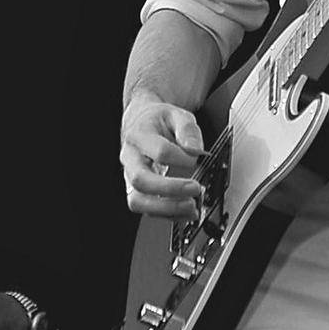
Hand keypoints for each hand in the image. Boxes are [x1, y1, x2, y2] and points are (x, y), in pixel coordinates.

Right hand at [120, 92, 205, 217]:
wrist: (141, 123)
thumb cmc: (158, 121)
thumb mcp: (177, 115)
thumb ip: (188, 130)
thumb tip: (195, 150)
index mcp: (140, 135)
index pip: (159, 151)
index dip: (180, 158)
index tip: (197, 160)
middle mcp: (131, 158)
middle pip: (141, 180)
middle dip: (170, 189)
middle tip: (195, 189)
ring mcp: (131, 177)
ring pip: (138, 200)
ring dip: (166, 208)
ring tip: (191, 206)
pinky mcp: (138, 190)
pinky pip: (147, 209)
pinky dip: (167, 214)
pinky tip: (186, 212)